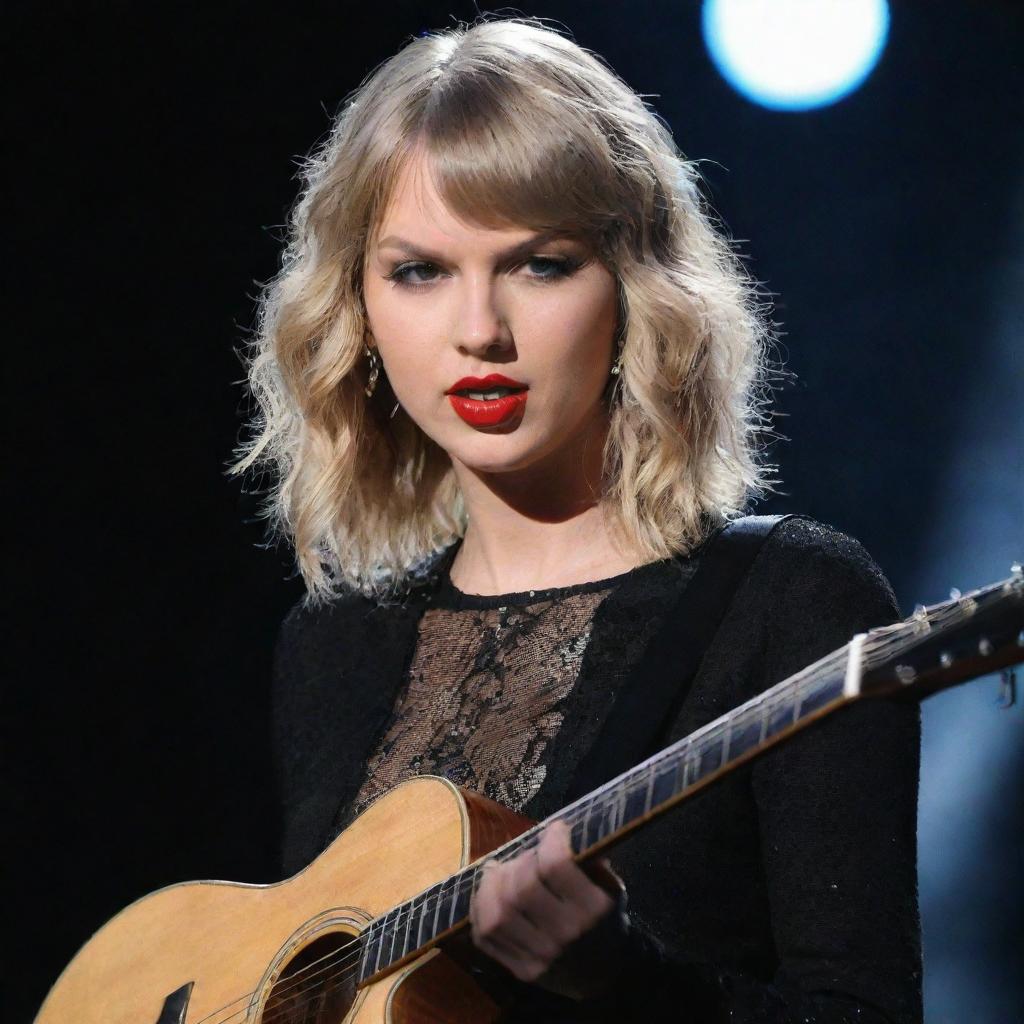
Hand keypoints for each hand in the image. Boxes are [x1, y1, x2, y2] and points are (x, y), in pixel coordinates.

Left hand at [468, 820, 623, 996]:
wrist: (604, 973)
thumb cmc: (603, 917)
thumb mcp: (609, 885)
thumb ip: (587, 858)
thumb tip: (559, 829)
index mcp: (593, 907)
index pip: (555, 864)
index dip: (550, 839)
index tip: (553, 830)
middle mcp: (567, 933)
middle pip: (521, 888)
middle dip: (517, 862)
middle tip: (524, 857)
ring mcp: (542, 956)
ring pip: (496, 914)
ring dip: (491, 885)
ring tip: (498, 872)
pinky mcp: (522, 970)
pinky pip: (485, 936)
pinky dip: (480, 910)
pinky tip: (489, 896)